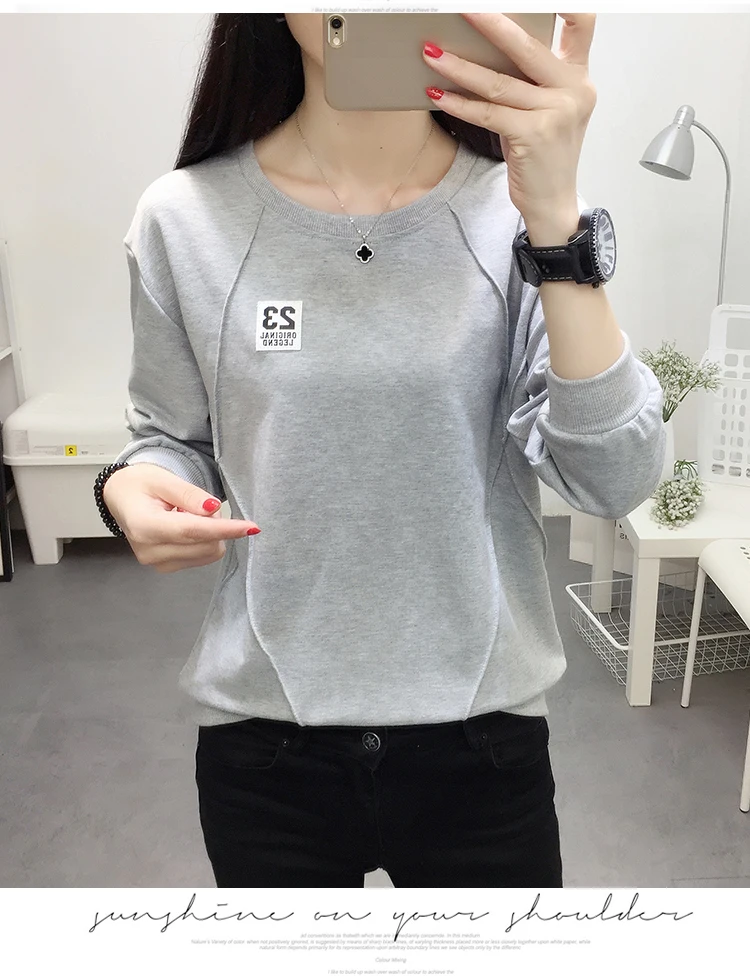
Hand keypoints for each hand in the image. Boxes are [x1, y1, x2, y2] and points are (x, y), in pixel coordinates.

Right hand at [103, 463, 259, 573]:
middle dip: (213, 523)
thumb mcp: (163, 479)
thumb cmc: (139, 484)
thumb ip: (189, 495)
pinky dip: (202, 541)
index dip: (224, 529)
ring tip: (187, 513)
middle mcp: (149, 550)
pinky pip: (201, 557)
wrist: (122, 497)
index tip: (250, 527)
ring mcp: (157, 562)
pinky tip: (185, 526)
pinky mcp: (165, 567)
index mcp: (144, 526)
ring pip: (207, 553)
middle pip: (204, 545)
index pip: (192, 531)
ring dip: (209, 533)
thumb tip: (213, 509)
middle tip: (199, 504)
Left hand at [423, 13, 596, 231]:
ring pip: (498, 82)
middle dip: (489, 23)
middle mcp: (573, 90)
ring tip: (431, 53)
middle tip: (460, 8)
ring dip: (459, 66)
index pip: (581, 24)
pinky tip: (437, 93)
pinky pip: (488, 113)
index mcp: (579, 76)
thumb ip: (533, 79)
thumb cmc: (544, 154)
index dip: (565, 3)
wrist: (553, 201)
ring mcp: (555, 113)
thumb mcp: (548, 109)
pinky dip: (459, 103)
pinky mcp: (533, 136)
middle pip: (526, 46)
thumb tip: (487, 48)